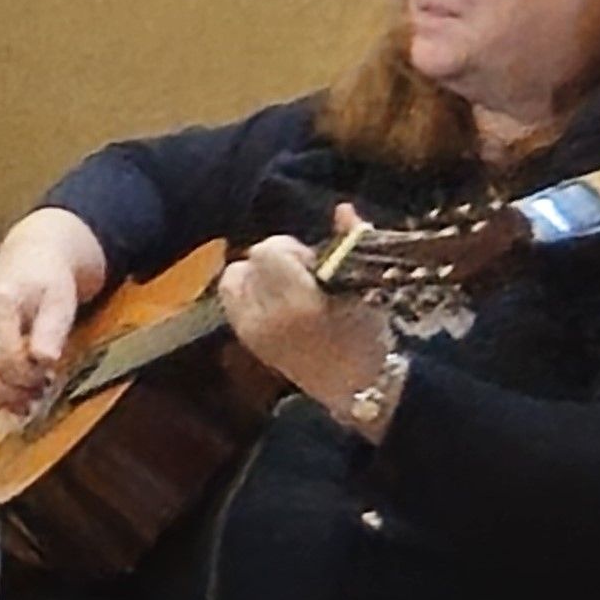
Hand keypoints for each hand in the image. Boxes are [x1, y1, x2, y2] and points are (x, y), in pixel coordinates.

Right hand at [0, 210, 104, 413]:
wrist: (29, 261)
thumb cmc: (49, 282)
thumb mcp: (61, 302)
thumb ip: (52, 330)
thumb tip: (45, 361)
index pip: (4, 358)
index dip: (26, 378)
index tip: (48, 379)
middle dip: (12, 391)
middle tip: (39, 396)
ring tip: (27, 397)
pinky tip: (10, 391)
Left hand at [219, 234, 388, 415]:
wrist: (357, 389)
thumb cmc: (368, 337)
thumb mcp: (364, 289)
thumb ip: (349, 247)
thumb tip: (342, 209)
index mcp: (298, 305)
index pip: (268, 252)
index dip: (291, 250)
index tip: (314, 262)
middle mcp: (265, 318)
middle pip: (248, 262)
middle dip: (275, 260)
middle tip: (303, 274)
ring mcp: (250, 331)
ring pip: (232, 278)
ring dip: (257, 275)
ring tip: (288, 287)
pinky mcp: (245, 339)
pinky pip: (231, 299)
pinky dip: (248, 291)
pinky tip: (275, 299)